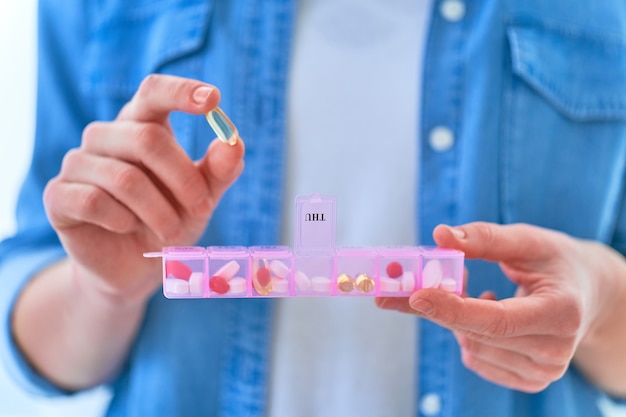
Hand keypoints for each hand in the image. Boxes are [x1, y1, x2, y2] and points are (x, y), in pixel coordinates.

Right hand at [43, 74, 244, 302]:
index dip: (181, 91)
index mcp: (140, 125)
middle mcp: (105, 136)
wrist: (134, 267)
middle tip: (203, 208)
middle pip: (147, 139)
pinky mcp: (58, 194)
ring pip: (125, 178)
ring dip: (159, 211)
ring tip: (172, 231)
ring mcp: (78, 163)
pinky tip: (127, 228)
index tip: (214, 99)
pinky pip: (94, 201)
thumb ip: (218, 171)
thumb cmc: (169, 220)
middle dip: (183, 178)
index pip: (154, 92)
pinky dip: (122, 220)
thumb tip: (234, 143)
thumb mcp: (201, 198)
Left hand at [376, 222, 625, 392]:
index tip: (416, 295)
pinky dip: (465, 331)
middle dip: (438, 306)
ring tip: (468, 288)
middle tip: (404, 284)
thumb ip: (485, 238)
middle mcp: (554, 351)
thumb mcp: (528, 241)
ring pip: (471, 346)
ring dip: (453, 316)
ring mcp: (542, 372)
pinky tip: (481, 310)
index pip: (497, 320)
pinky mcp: (528, 380)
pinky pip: (476, 358)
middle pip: (477, 333)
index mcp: (561, 313)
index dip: (454, 309)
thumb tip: (440, 236)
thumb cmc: (556, 262)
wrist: (587, 295)